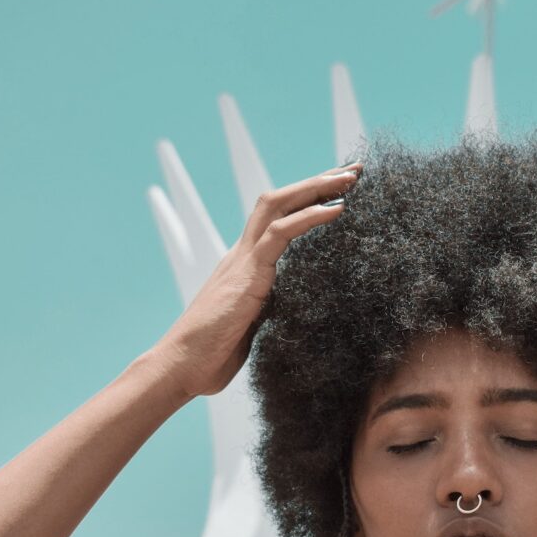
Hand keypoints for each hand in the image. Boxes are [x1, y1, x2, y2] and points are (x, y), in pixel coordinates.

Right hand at [148, 161, 361, 397]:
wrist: (183, 367)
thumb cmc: (214, 354)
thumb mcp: (255, 326)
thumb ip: (272, 309)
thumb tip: (295, 311)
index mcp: (247, 265)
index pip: (279, 219)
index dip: (309, 201)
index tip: (341, 191)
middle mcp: (243, 254)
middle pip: (280, 201)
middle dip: (318, 182)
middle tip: (354, 169)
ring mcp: (243, 260)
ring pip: (279, 205)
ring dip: (317, 188)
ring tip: (350, 178)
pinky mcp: (247, 273)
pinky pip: (280, 233)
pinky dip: (310, 217)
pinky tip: (337, 208)